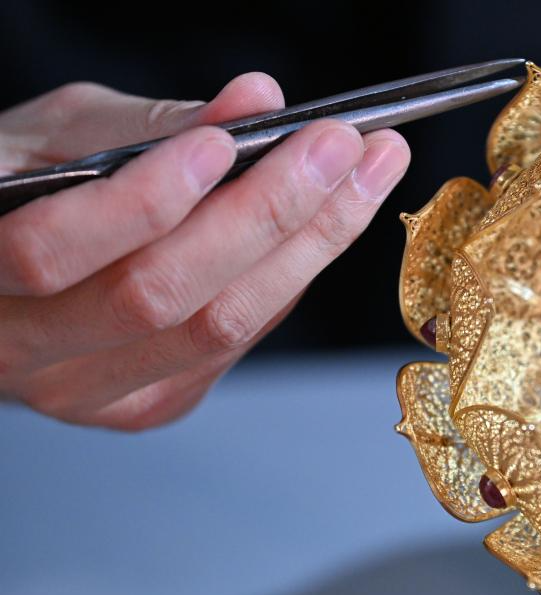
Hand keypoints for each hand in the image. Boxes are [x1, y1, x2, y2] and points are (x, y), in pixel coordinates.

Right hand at [0, 74, 408, 429]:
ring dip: (308, 246)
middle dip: (267, 212)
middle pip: (160, 297)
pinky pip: (237, 342)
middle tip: (340, 148)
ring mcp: (90, 392)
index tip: (227, 143)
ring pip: (216, 328)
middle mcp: (26, 352)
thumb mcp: (58, 136)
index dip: (147, 200)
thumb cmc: (23, 192)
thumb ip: (151, 125)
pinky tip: (322, 227)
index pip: (55, 251)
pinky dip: (288, 278)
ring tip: (364, 175)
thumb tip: (258, 101)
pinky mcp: (148, 406)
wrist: (11, 286)